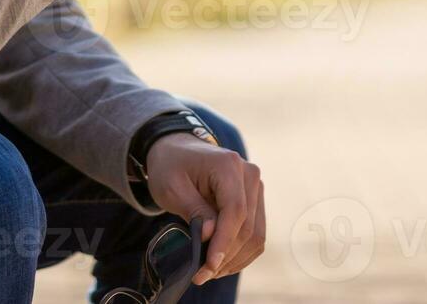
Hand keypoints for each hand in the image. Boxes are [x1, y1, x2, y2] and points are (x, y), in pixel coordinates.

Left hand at [144, 134, 264, 285]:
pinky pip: (256, 233)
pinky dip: (241, 252)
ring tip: (209, 272)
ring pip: (256, 234)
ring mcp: (254, 187)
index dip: (224, 242)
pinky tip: (221, 263)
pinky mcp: (254, 200)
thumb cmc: (170, 166)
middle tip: (201, 275)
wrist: (176, 150)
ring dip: (235, 259)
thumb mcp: (172, 187)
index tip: (208, 265)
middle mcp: (249, 174)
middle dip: (226, 256)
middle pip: (248, 227)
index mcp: (228, 165)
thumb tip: (210, 235)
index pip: (235, 211)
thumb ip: (194, 210)